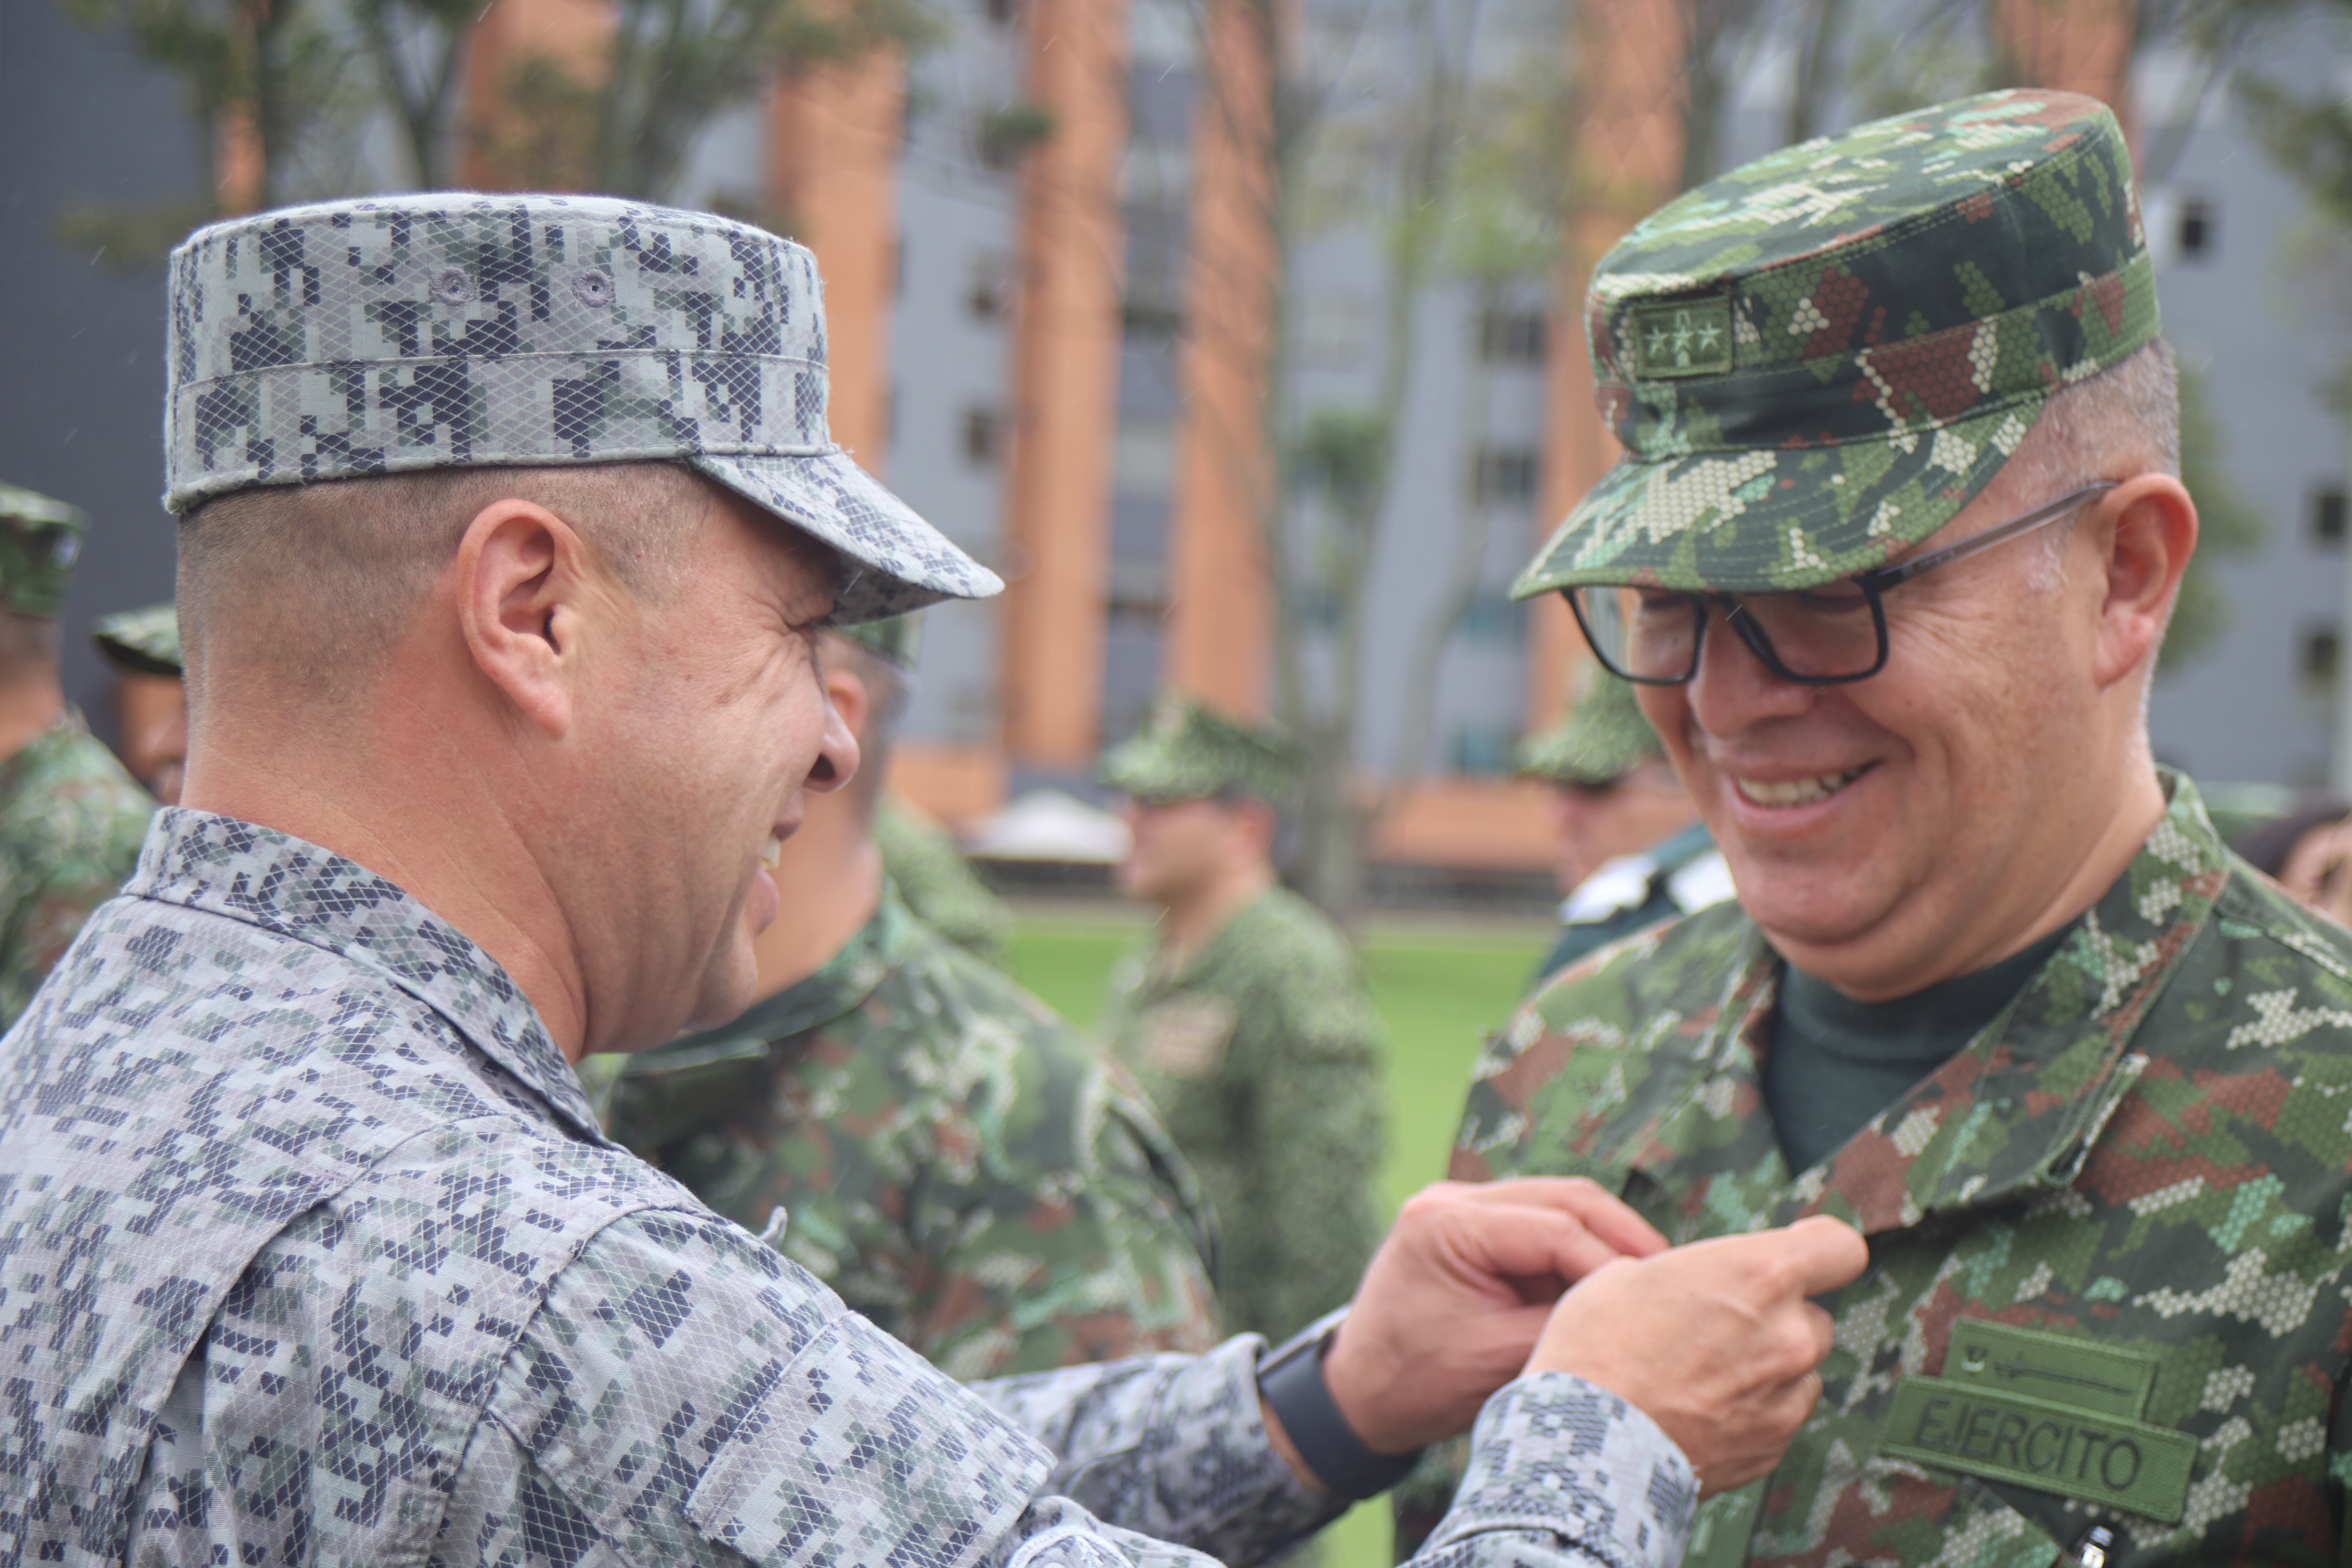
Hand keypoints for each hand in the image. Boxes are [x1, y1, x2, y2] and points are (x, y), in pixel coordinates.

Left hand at [1320, 1178, 1668, 1454]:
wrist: (1358, 1394)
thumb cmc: (1418, 1384)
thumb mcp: (1497, 1360)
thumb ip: (1562, 1324)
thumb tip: (1631, 1304)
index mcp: (1445, 1225)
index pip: (1554, 1227)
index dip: (1611, 1262)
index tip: (1653, 1298)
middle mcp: (1449, 1200)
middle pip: (1562, 1197)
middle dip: (1621, 1235)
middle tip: (1670, 1275)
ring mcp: (1459, 1207)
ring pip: (1557, 1204)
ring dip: (1604, 1239)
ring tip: (1647, 1279)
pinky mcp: (1472, 1227)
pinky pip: (1538, 1224)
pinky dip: (1576, 1249)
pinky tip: (1609, 1281)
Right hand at [1531, 1215, 1866, 1495]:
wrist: (1586, 1442)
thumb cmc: (1598, 1350)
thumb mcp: (1630, 1273)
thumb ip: (1691, 1272)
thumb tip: (1698, 1283)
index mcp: (1760, 1274)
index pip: (1839, 1247)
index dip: (1819, 1248)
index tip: (1801, 1252)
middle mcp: (1789, 1334)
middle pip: (1813, 1314)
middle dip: (1775, 1317)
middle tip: (1719, 1327)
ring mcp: (1786, 1396)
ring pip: (1799, 1368)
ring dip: (1767, 1366)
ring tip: (1705, 1375)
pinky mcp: (1773, 1445)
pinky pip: (1780, 1415)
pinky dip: (1753, 1410)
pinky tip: (1701, 1410)